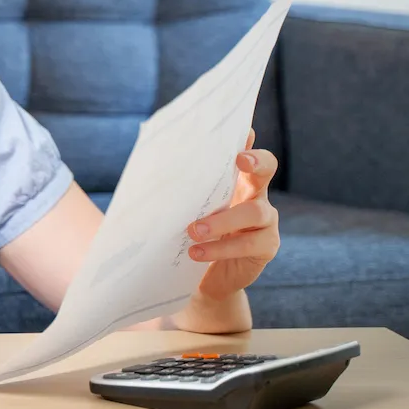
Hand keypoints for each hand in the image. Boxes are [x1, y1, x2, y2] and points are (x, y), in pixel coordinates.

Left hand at [185, 129, 280, 301]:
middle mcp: (255, 194)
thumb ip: (176, 191)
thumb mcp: (182, 210)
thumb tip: (142, 169)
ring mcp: (266, 221)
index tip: (242, 129)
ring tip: (193, 230)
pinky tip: (196, 252)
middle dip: (256, 160)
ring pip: (254, 211)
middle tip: (240, 159)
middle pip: (267, 168)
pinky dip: (220, 248)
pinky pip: (248, 244)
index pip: (243, 150)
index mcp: (234, 180)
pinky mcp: (267, 247)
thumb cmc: (190, 237)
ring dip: (222, 220)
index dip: (246, 138)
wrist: (205, 280)